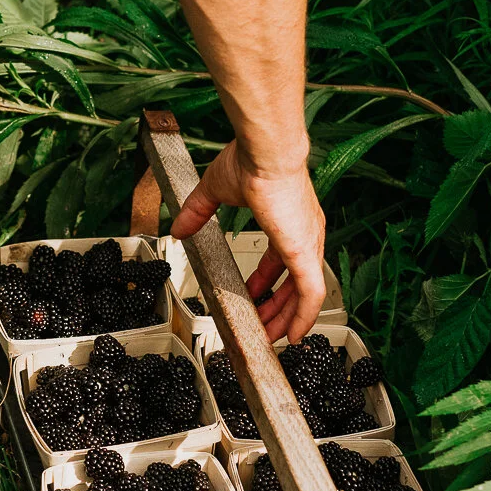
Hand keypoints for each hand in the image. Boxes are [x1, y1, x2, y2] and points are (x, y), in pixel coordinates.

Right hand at [171, 141, 326, 343]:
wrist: (266, 152)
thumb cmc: (251, 161)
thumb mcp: (217, 191)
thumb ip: (198, 211)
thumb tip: (178, 228)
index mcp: (288, 221)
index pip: (280, 261)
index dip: (265, 283)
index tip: (252, 297)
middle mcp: (305, 234)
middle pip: (293, 283)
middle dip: (276, 308)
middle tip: (261, 326)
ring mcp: (308, 244)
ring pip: (304, 294)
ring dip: (288, 318)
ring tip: (273, 339)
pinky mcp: (305, 252)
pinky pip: (311, 294)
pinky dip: (304, 317)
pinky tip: (294, 334)